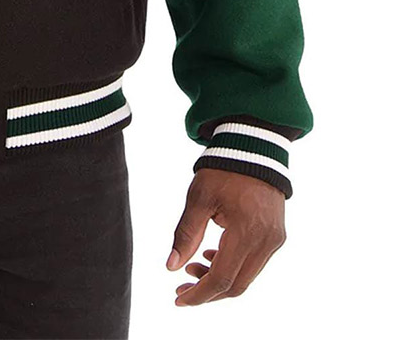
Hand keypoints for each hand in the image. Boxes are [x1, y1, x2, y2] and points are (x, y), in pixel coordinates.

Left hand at [167, 168, 285, 304]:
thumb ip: (185, 234)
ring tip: (193, 267)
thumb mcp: (198, 199)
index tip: (178, 298)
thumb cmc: (222, 170)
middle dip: (208, 291)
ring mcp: (275, 240)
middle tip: (182, 286)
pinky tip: (212, 256)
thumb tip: (171, 267)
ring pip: (247, 277)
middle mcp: (266, 242)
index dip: (199, 294)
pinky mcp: (276, 236)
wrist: (253, 148)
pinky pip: (254, 263)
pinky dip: (233, 266)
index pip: (222, 278)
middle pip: (237, 285)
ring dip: (220, 279)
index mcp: (246, 232)